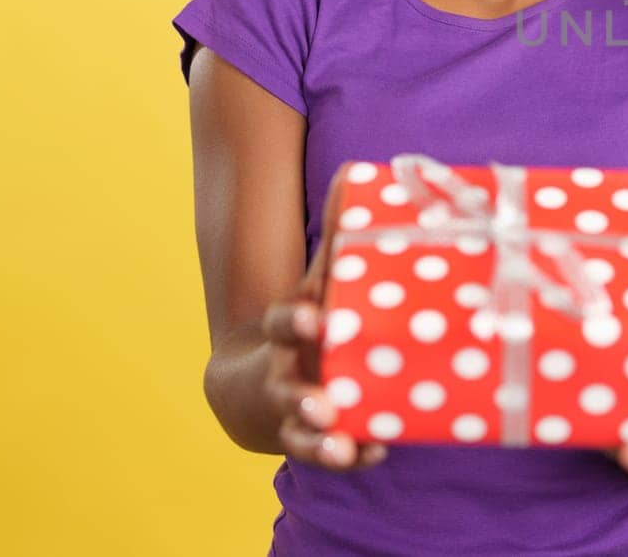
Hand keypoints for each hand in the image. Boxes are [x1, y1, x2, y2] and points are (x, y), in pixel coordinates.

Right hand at [260, 162, 389, 471]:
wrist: (254, 388)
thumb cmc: (305, 321)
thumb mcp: (317, 280)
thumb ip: (335, 237)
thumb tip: (351, 172)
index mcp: (287, 332)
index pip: (283, 323)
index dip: (295, 320)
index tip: (314, 318)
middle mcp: (285, 376)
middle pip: (285, 389)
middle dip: (300, 396)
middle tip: (321, 402)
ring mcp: (295, 414)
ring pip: (302, 433)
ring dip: (319, 441)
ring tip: (340, 445)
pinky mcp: (315, 439)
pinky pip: (329, 453)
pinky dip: (350, 454)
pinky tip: (373, 451)